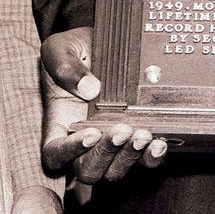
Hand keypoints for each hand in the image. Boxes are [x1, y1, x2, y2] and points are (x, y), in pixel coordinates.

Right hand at [38, 28, 166, 185]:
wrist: (105, 42)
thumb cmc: (77, 49)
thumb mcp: (62, 48)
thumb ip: (66, 66)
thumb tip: (89, 89)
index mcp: (59, 123)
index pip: (55, 153)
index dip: (70, 151)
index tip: (90, 132)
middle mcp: (83, 142)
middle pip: (87, 170)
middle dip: (105, 154)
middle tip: (121, 129)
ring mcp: (111, 143)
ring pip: (115, 171)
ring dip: (129, 157)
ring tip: (142, 133)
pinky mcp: (135, 139)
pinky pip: (143, 161)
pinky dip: (152, 157)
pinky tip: (159, 141)